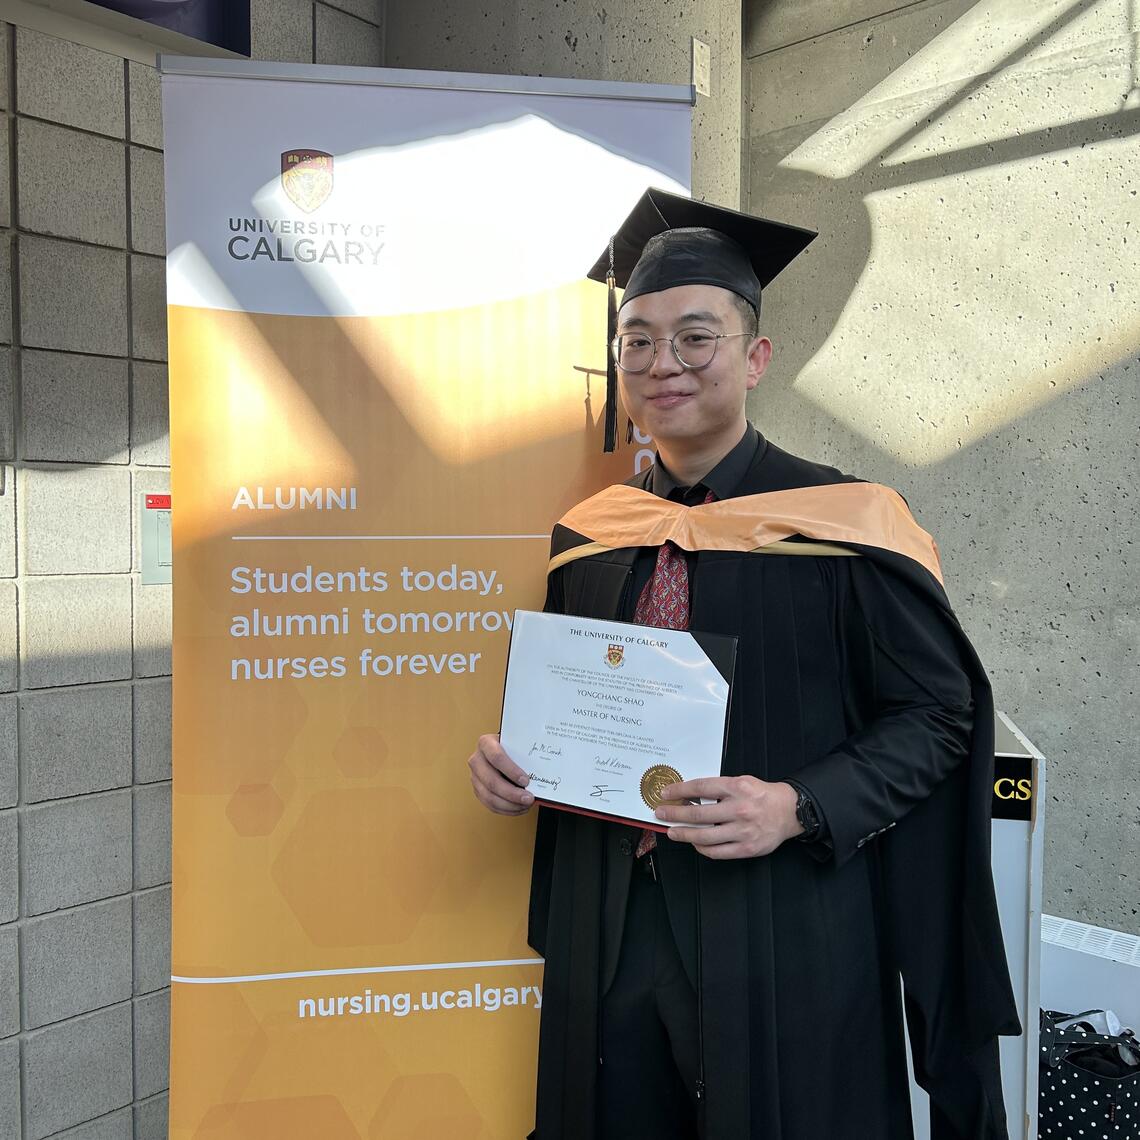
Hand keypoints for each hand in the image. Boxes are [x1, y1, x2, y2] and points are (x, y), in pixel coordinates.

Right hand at [468, 733, 534, 815]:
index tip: (526, 781)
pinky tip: (518, 808)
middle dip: (512, 793)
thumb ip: (524, 754)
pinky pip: (489, 804)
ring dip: (509, 804)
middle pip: (491, 781)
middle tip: (528, 798)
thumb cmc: (511, 746)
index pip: (496, 757)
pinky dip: (506, 809)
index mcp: (485, 743)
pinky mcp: (478, 790)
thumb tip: (539, 772)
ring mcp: (475, 777)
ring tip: (525, 805)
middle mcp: (477, 760)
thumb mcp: (516, 744)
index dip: (511, 771)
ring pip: (489, 796)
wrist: (502, 749)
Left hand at [654, 777, 801, 858]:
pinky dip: (702, 848)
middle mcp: (739, 809)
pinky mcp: (746, 848)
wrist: (789, 811)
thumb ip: (718, 788)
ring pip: (704, 836)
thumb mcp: (741, 782)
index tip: (666, 793)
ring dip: (684, 834)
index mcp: (737, 787)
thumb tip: (688, 796)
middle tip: (661, 813)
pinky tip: (695, 843)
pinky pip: (717, 852)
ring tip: (673, 831)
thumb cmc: (762, 796)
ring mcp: (743, 831)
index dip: (679, 790)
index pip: (700, 787)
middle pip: (698, 813)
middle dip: (674, 813)